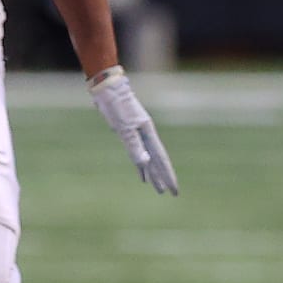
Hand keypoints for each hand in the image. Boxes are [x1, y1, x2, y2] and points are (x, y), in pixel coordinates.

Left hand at [87, 66, 178, 194]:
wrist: (107, 88)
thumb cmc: (117, 106)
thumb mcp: (124, 127)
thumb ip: (134, 146)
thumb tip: (145, 164)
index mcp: (148, 133)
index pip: (161, 159)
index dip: (167, 175)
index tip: (174, 190)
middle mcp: (145, 135)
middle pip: (157, 161)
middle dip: (162, 177)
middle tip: (169, 194)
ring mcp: (137, 134)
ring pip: (148, 158)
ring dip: (151, 173)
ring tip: (156, 188)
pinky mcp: (127, 132)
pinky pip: (137, 153)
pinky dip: (140, 164)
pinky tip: (141, 172)